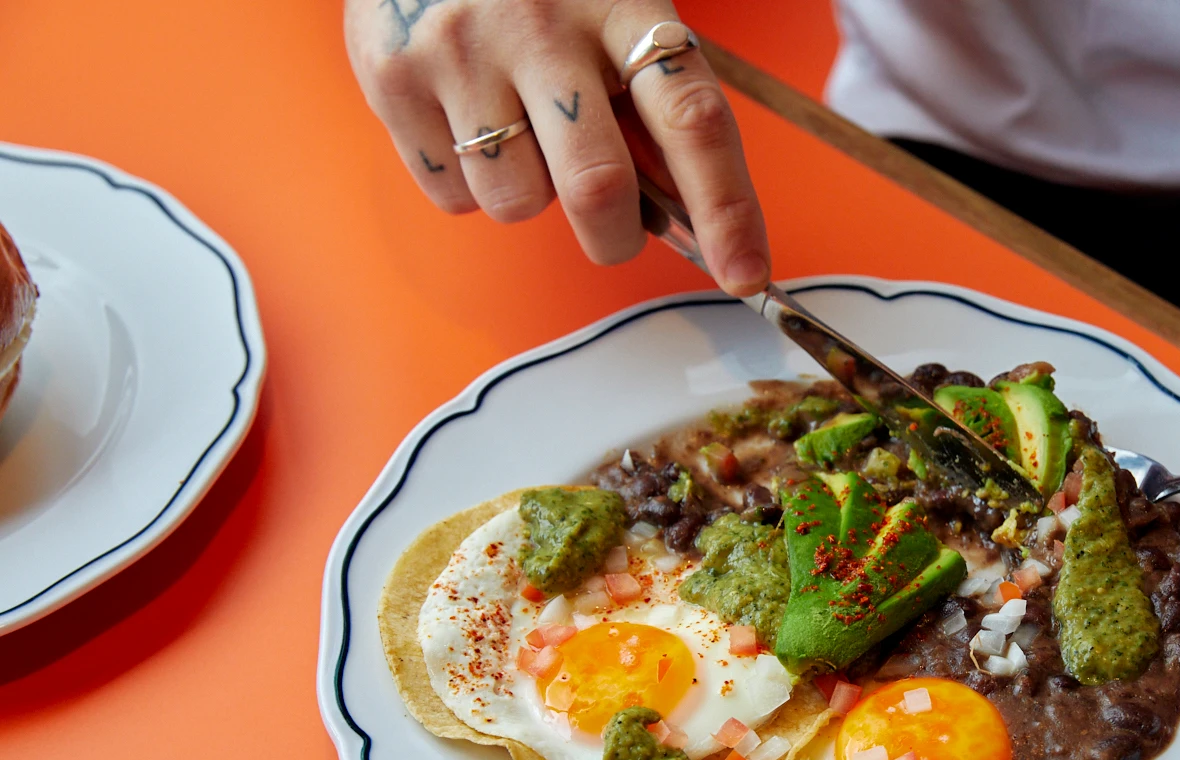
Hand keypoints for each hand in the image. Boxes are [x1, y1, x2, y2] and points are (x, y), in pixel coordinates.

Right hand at [345, 0, 770, 294]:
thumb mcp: (613, 17)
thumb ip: (653, 107)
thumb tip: (694, 222)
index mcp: (624, 6)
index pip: (693, 121)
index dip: (726, 209)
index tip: (747, 275)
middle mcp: (544, 25)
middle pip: (597, 188)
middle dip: (613, 239)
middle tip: (611, 228)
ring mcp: (463, 49)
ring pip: (517, 203)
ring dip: (530, 198)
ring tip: (516, 133)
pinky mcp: (394, 76)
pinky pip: (452, 195)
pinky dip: (469, 184)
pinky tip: (465, 120)